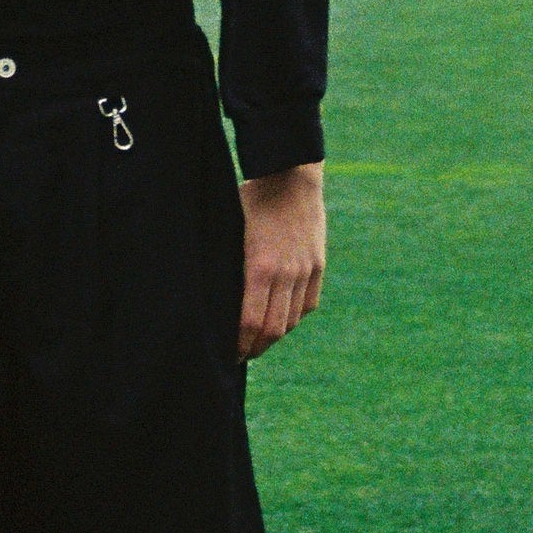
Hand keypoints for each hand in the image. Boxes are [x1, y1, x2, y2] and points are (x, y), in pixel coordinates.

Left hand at [238, 163, 324, 360]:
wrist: (290, 177)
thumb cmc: (250, 202)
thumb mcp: (230, 233)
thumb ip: (230, 269)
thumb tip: (214, 300)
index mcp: (260, 268)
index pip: (250, 323)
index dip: (239, 345)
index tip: (228, 355)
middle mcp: (286, 274)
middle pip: (273, 330)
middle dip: (255, 348)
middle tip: (240, 355)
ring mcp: (305, 271)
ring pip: (291, 321)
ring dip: (274, 336)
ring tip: (258, 340)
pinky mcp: (318, 266)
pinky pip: (307, 305)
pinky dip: (292, 317)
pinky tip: (279, 318)